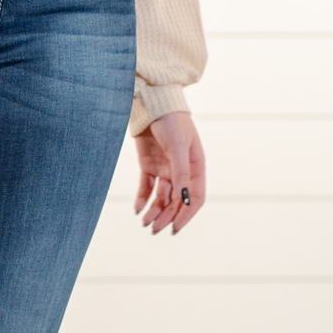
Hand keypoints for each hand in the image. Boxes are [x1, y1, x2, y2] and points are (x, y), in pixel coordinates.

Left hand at [133, 111, 205, 234]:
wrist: (152, 104)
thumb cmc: (171, 121)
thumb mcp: (178, 147)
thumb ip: (181, 173)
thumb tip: (184, 200)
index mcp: (195, 167)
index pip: (195, 198)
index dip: (186, 214)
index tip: (175, 228)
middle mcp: (182, 171)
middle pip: (176, 201)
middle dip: (166, 216)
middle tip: (154, 229)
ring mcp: (165, 169)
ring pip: (161, 198)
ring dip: (154, 211)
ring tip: (144, 223)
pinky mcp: (149, 166)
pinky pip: (147, 188)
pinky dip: (142, 199)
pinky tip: (137, 210)